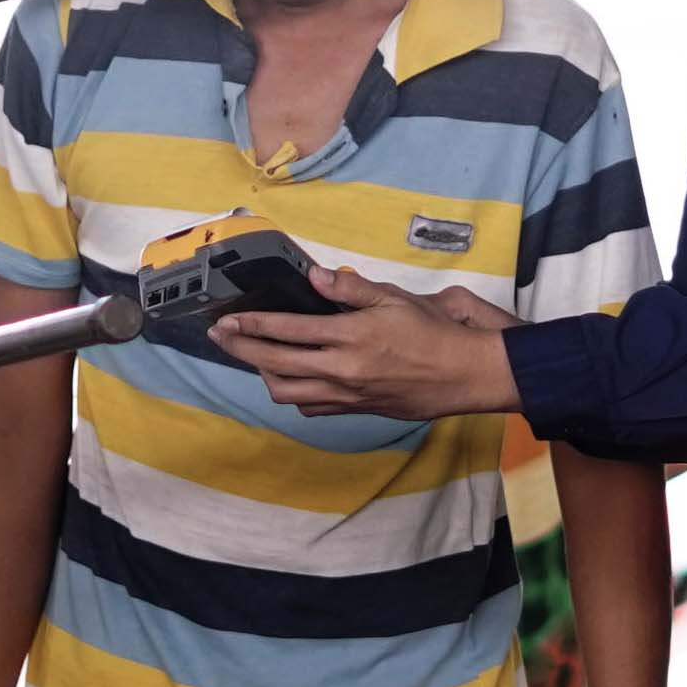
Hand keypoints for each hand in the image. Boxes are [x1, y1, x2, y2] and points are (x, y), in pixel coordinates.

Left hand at [213, 264, 521, 419]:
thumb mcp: (396, 298)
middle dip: (242, 349)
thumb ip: (352, 288)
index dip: (252, 325)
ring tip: (253, 357)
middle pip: (274, 364)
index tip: (228, 320)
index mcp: (350, 337)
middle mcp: (341, 370)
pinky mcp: (356, 410)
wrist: (465, 376)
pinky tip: (290, 379)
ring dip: (263, 374)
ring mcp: (346, 395)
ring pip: (287, 393)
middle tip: (222, 337)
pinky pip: (311, 408)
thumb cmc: (434, 333)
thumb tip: (315, 277)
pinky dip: (293, 394)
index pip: (286, 331)